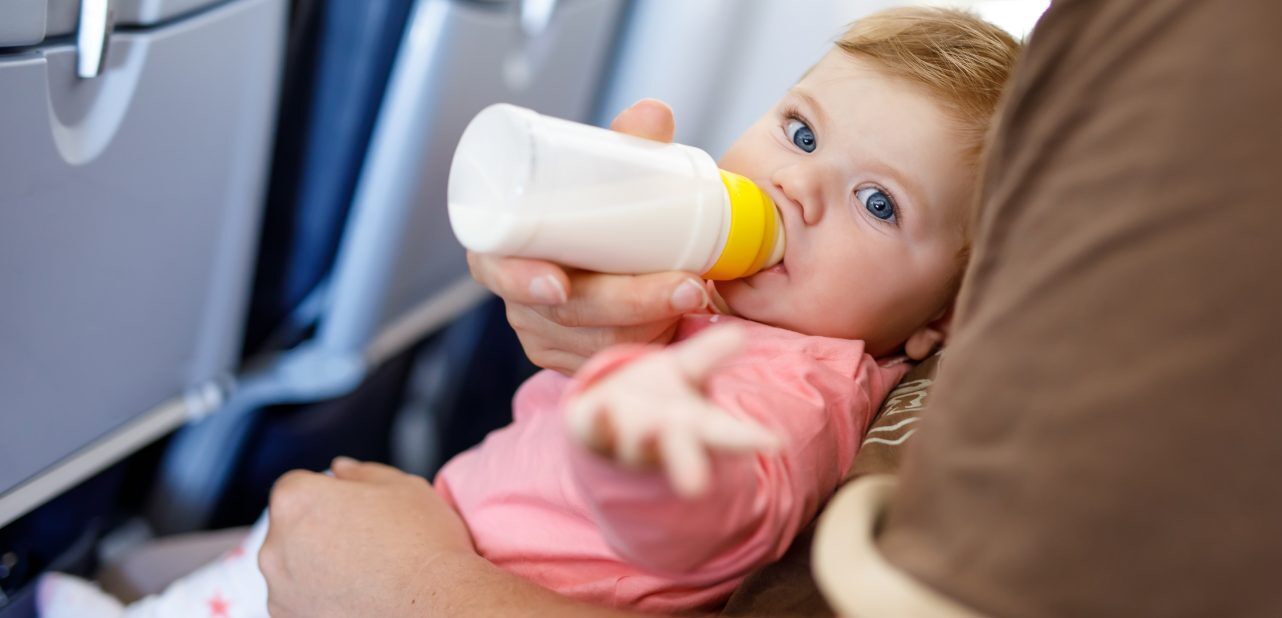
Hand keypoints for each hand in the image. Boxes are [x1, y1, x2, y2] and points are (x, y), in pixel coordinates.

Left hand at [259, 459, 473, 617]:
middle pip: (291, 527)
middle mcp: (275, 546)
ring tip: (364, 573)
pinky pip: (299, 600)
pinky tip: (356, 596)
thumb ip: (361, 471)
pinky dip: (319, 598)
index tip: (354, 509)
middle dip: (318, 529)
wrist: (435, 606)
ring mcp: (279, 590)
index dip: (328, 493)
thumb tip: (341, 468)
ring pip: (292, 566)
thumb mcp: (402, 486)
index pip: (297, 485)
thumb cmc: (422, 543)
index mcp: (296, 500)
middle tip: (363, 541)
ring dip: (316, 565)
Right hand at [466, 99, 710, 374]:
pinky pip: (607, 362)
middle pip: (564, 313)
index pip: (496, 267)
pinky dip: (646, 346)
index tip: (559, 283)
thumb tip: (655, 114)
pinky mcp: (573, 360)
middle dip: (628, 303)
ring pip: (593, 342)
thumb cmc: (596, 209)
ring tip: (696, 294)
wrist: (608, 249)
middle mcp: (517, 296)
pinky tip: (678, 329)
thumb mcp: (607, 176)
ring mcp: (543, 333)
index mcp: (503, 246)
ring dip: (648, 324)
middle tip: (686, 284)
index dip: (522, 278)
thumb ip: (629, 145)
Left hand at [565, 326, 780, 496]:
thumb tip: (740, 333)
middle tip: (697, 484)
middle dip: (690, 465)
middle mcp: (661, 439)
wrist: (601, 415)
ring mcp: (625, 437)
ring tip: (652, 428)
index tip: (772, 443)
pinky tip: (602, 407)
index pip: (725, 434)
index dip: (749, 439)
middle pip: (681, 451)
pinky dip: (600, 420)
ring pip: (638, 444)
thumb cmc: (654, 395)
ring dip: (645, 439)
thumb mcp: (684, 372)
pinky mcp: (591, 429)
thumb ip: (709, 355)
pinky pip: (595, 427)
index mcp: (693, 426)